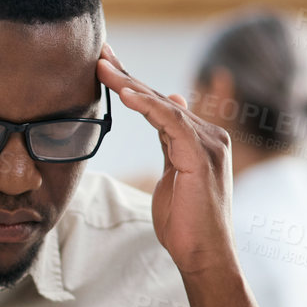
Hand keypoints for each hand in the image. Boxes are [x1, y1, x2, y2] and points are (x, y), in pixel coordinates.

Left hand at [96, 43, 236, 280]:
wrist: (204, 255)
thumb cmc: (186, 222)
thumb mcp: (174, 172)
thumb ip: (171, 140)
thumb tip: (171, 104)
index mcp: (199, 138)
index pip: (159, 102)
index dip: (131, 82)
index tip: (106, 62)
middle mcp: (208, 134)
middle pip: (158, 97)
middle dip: (125, 74)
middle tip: (99, 51)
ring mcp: (207, 143)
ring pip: (161, 105)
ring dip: (128, 84)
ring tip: (101, 67)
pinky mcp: (200, 155)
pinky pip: (169, 122)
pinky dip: (146, 105)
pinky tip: (123, 92)